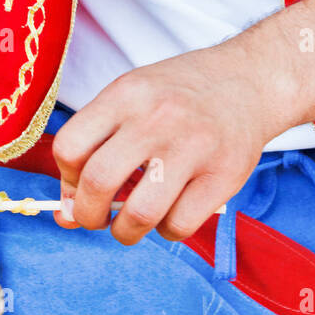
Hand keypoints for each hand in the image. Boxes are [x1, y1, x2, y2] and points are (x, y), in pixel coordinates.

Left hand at [51, 44, 282, 244]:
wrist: (249, 82)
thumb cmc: (180, 99)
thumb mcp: (132, 103)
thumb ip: (96, 150)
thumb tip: (64, 216)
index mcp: (126, 95)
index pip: (69, 148)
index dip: (67, 179)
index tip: (81, 187)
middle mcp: (156, 118)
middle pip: (99, 183)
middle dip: (88, 215)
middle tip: (98, 218)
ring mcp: (192, 148)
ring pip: (140, 214)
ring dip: (126, 232)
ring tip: (132, 223)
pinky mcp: (222, 176)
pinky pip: (178, 225)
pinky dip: (167, 231)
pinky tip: (171, 214)